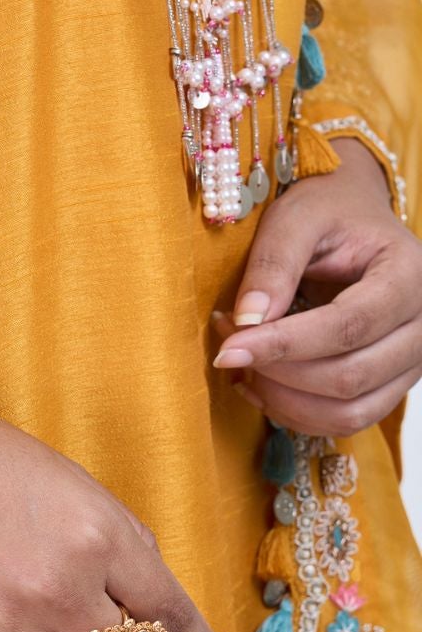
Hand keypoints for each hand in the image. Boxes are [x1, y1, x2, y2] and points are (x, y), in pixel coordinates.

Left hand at [212, 138, 421, 433]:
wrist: (352, 217)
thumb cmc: (326, 211)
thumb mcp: (295, 217)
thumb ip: (273, 265)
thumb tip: (248, 323)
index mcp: (408, 274)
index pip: (348, 326)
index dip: (284, 344)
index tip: (228, 349)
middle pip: (350, 376)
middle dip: (278, 371)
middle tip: (227, 344)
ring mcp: (413, 360)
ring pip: (350, 411)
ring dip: (285, 400)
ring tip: (240, 367)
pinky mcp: (392, 383)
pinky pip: (347, 420)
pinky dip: (297, 413)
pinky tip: (259, 386)